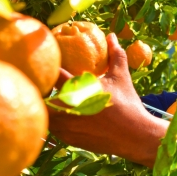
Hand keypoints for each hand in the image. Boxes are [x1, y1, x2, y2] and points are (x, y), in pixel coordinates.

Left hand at [48, 34, 163, 159]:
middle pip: (42, 98)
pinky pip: (54, 129)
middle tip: (44, 84)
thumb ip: (115, 54)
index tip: (46, 64)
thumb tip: (111, 35)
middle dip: (42, 91)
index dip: (48, 69)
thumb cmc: (128, 103)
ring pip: (46, 115)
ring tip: (50, 99)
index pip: (54, 76)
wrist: (134, 135)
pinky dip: (55, 122)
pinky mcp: (69, 139)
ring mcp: (67, 126)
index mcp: (79, 90)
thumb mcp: (121, 76)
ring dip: (47, 108)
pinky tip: (63, 116)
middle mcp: (69, 109)